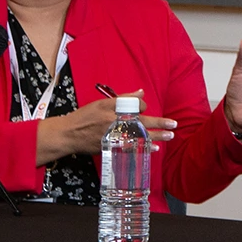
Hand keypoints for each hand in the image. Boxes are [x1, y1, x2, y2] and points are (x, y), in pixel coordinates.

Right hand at [34, 93, 176, 163]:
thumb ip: (123, 99)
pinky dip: (143, 148)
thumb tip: (141, 92)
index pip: (136, 106)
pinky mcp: (112, 147)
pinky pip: (131, 148)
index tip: (144, 108)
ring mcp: (114, 137)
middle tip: (174, 124)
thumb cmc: (84, 117)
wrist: (67, 135)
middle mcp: (115, 124)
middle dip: (159, 123)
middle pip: (142, 122)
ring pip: (139, 136)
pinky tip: (154, 148)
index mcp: (113, 111)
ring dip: (156, 136)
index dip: (143, 107)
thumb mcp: (101, 104)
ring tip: (170, 135)